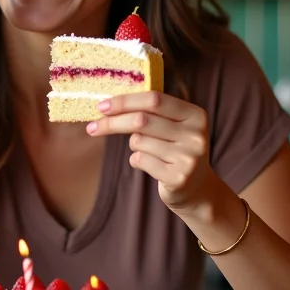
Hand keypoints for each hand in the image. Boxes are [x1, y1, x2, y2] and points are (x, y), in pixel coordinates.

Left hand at [86, 92, 212, 207]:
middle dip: (113, 123)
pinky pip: (140, 160)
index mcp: (196, 115)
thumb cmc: (175, 149)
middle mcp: (195, 135)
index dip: (125, 101)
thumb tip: (108, 105)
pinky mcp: (178, 177)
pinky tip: (152, 165)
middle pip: (142, 120)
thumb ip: (151, 112)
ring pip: (139, 141)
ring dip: (133, 145)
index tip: (101, 106)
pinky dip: (137, 160)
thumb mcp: (173, 126)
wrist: (196, 189)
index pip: (154, 100)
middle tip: (92, 128)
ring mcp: (189, 158)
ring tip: (148, 151)